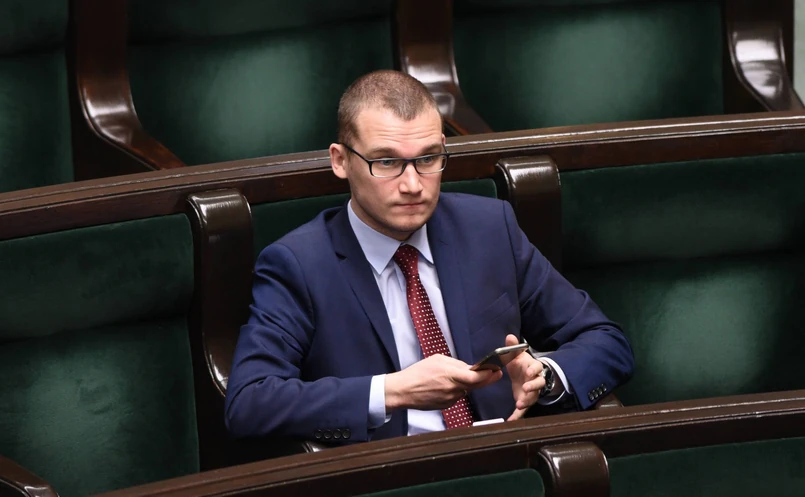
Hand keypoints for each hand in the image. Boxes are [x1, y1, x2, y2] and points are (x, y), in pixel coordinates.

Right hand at [385, 354, 502, 410]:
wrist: (403, 391)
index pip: (476, 378)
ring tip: (457, 376)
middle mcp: (453, 389)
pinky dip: (457, 390)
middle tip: (495, 373)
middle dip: (487, 379)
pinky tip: (446, 385)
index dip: (488, 375)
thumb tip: (469, 368)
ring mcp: (451, 399)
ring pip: (466, 390)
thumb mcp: (437, 360)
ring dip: (468, 384)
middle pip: (476, 385)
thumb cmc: (418, 372)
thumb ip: (456, 364)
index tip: (496, 369)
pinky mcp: (447, 405)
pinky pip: (458, 396)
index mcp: (451, 375)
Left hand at [501, 334, 544, 420]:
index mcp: (533, 368)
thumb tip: (509, 336)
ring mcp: (532, 392)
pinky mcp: (526, 401)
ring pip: (533, 397)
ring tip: (519, 404)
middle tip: (526, 388)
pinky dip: (518, 415)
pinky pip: (524, 410)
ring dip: (527, 401)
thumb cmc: (521, 364)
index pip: (536, 368)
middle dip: (533, 386)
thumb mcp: (516, 356)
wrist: (525, 375)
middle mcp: (535, 381)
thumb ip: (512, 348)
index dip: (533, 370)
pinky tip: (511, 420)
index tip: (528, 372)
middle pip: (538, 383)